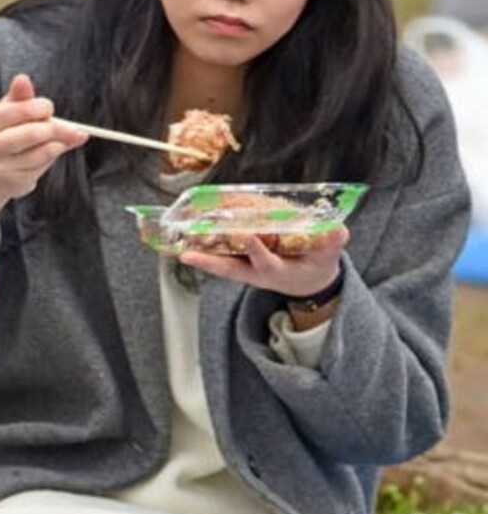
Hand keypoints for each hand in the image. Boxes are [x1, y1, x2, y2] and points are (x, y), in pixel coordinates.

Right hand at [0, 74, 87, 239]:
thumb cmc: (1, 138)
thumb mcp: (5, 114)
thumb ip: (17, 97)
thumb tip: (23, 78)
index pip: (18, 110)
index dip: (39, 107)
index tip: (48, 108)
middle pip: (33, 133)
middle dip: (56, 127)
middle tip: (70, 127)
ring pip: (42, 151)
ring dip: (58, 143)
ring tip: (64, 139)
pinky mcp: (13, 182)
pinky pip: (42, 166)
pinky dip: (52, 156)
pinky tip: (54, 150)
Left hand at [178, 226, 348, 299]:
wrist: (308, 282)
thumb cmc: (316, 266)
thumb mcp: (328, 257)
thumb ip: (332, 243)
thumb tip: (338, 231)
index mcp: (277, 271)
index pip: (265, 260)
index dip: (256, 249)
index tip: (248, 235)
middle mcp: (256, 272)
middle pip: (229, 268)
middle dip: (209, 262)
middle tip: (187, 254)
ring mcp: (246, 268)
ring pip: (219, 263)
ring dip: (199, 256)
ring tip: (176, 248)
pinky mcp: (241, 262)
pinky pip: (220, 255)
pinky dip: (204, 248)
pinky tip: (187, 237)